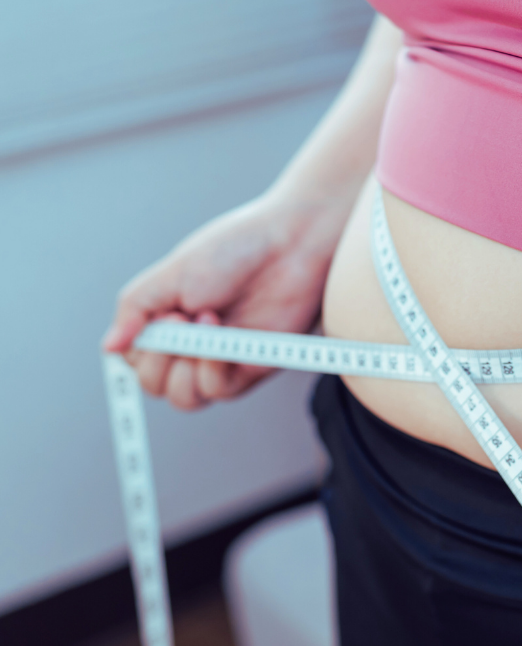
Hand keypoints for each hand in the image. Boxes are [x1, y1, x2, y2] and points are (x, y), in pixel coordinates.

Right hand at [101, 188, 350, 409]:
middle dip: (160, 361)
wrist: (289, 247)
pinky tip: (224, 339)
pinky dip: (213, 370)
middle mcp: (191, 345)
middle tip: (183, 321)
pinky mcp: (251, 368)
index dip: (142, 347)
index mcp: (166, 321)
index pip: (134, 361)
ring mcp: (221, 359)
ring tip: (206, 328)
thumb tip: (108, 348)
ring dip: (184, 371)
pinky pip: (220, 391)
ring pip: (185, 399)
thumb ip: (134, 311)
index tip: (165, 313)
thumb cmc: (233, 251)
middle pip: (156, 387)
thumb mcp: (170, 275)